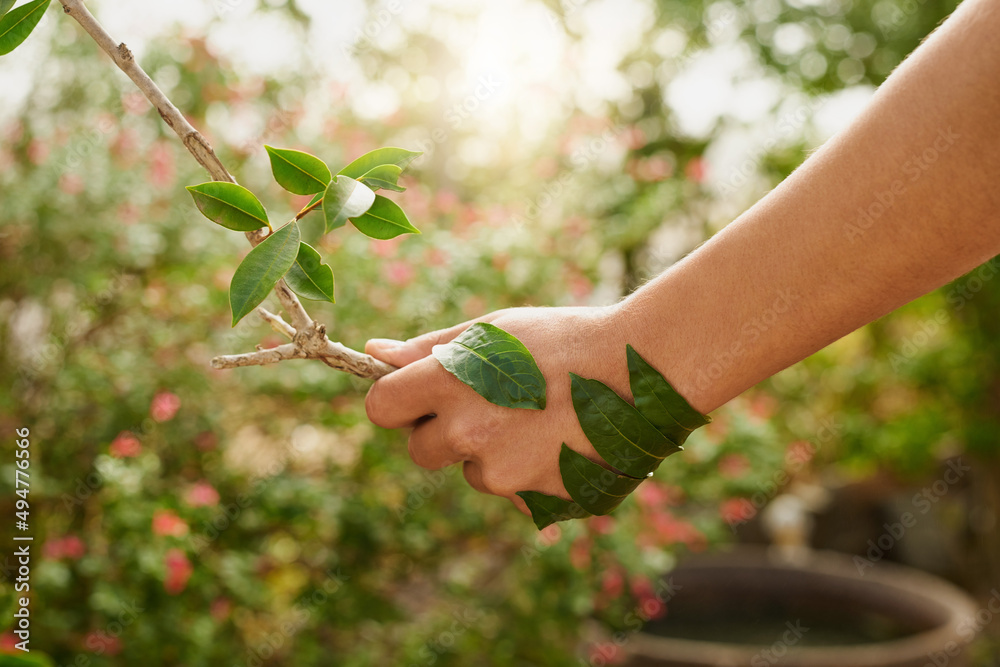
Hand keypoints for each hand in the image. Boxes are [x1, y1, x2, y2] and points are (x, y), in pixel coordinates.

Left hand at [364, 305, 630, 513]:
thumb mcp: (493, 331)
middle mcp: (468, 434)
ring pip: (474, 473)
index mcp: (449, 384)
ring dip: (492, 454)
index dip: (396, 402)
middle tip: (491, 404)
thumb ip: (429, 347)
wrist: (641, 370)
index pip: (381, 408)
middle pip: (420, 450)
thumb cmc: (563, 339)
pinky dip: (529, 475)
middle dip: (442, 432)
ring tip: (540, 418)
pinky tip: (561, 442)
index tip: (416, 395)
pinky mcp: (536, 501)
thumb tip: (374, 351)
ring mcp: (503, 474)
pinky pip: (515, 493)